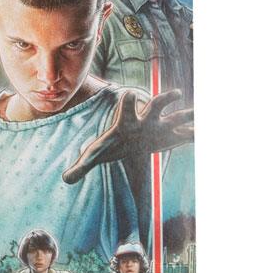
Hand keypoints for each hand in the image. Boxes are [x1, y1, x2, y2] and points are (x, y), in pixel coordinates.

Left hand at [62, 89, 193, 184]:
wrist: (129, 142)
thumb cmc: (111, 145)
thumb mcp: (95, 154)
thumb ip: (81, 165)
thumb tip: (65, 179)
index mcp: (127, 122)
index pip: (126, 109)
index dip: (127, 102)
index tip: (128, 93)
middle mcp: (146, 120)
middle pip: (156, 106)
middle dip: (165, 100)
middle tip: (175, 94)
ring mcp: (160, 126)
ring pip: (177, 118)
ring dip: (189, 115)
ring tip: (202, 114)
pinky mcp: (171, 136)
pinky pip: (187, 135)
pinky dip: (197, 135)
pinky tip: (207, 135)